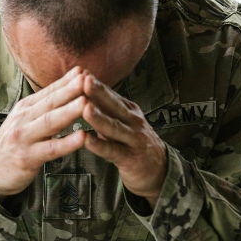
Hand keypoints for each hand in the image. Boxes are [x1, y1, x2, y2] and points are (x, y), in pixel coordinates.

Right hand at [0, 67, 86, 202]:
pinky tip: (82, 137)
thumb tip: (68, 89)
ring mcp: (24, 137)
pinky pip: (50, 149)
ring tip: (85, 103)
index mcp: (26, 108)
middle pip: (50, 102)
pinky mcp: (27, 157)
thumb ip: (45, 106)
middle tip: (87, 79)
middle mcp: (24, 119)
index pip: (49, 91)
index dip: (66, 81)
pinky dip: (66, 143)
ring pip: (49, 122)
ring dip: (68, 112)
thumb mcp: (25, 119)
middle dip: (70, 90)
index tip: (84, 70)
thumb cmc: (15, 143)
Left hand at [82, 74, 166, 207]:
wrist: (159, 170)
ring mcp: (134, 139)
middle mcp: (133, 121)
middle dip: (98, 92)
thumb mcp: (122, 122)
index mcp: (128, 110)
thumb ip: (105, 109)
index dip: (96, 83)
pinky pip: (113, 151)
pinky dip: (100, 145)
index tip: (80, 71)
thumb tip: (83, 89)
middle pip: (113, 105)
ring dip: (99, 118)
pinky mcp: (131, 158)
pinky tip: (87, 140)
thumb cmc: (133, 143)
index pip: (110, 94)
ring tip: (85, 108)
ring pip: (114, 127)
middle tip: (84, 80)